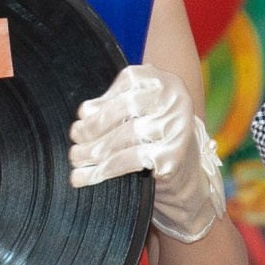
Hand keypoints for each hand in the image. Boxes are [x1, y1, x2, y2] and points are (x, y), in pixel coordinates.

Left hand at [69, 64, 224, 243]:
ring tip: (76, 159)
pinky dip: (103, 169)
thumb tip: (85, 113)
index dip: (101, 102)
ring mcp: (178, 127)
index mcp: (167, 82)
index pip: (128, 84)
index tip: (82, 116)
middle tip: (75, 139)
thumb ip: (115, 107)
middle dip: (94, 126)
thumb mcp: (139, 116)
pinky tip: (85, 177)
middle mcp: (176, 100)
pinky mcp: (173, 155)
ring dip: (93, 150)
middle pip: (125, 108)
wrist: (189, 182)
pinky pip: (130, 159)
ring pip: (126, 135)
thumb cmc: (156, 142)